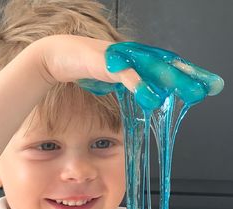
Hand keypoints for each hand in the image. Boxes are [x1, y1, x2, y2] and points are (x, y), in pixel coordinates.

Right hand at [78, 41, 223, 110]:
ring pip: (150, 67)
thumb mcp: (113, 78)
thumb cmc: (86, 67)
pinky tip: (151, 97)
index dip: (187, 75)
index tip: (206, 86)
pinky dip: (138, 84)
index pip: (166, 67)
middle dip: (187, 76)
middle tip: (206, 88)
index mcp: (135, 60)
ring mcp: (119, 57)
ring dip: (170, 80)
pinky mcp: (104, 62)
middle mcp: (131, 56)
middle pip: (164, 65)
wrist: (57, 56)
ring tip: (190, 92)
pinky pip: (124, 74)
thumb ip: (130, 85)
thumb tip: (145, 96)